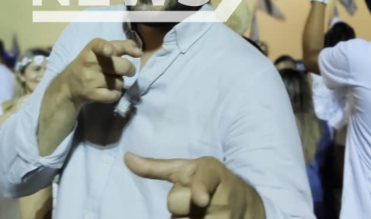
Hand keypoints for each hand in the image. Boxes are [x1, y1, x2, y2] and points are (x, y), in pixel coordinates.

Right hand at [59, 38, 139, 107]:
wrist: (69, 86)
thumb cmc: (90, 64)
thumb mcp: (100, 51)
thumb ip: (120, 46)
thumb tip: (139, 51)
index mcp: (92, 48)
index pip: (100, 45)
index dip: (107, 48)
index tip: (110, 51)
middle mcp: (89, 62)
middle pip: (122, 66)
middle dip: (130, 69)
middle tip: (126, 70)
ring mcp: (90, 79)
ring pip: (120, 82)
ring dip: (119, 82)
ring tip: (109, 80)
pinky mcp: (91, 94)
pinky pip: (114, 95)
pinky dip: (115, 94)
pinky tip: (107, 91)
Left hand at [125, 153, 264, 218]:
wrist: (243, 201)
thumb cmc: (206, 180)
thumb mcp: (185, 169)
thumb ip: (155, 166)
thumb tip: (126, 157)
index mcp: (210, 172)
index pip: (203, 182)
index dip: (199, 191)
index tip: (201, 200)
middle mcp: (220, 196)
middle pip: (176, 206)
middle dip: (178, 205)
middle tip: (193, 199)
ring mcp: (223, 217)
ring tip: (200, 212)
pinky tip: (200, 218)